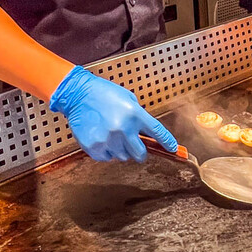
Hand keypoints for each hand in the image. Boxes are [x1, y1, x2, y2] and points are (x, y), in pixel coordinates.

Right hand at [49, 66, 176, 161]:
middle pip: (140, 154)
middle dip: (140, 151)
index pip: (157, 132)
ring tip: (112, 134)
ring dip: (121, 149)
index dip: (167, 142)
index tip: (173, 149)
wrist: (78, 94)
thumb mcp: (128, 98)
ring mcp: (108, 140)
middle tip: (134, 145)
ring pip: (123, 157)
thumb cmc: (103, 93)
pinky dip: (106, 152)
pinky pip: (107, 158)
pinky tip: (102, 137)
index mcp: (135, 114)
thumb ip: (138, 116)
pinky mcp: (94, 147)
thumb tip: (146, 134)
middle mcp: (123, 129)